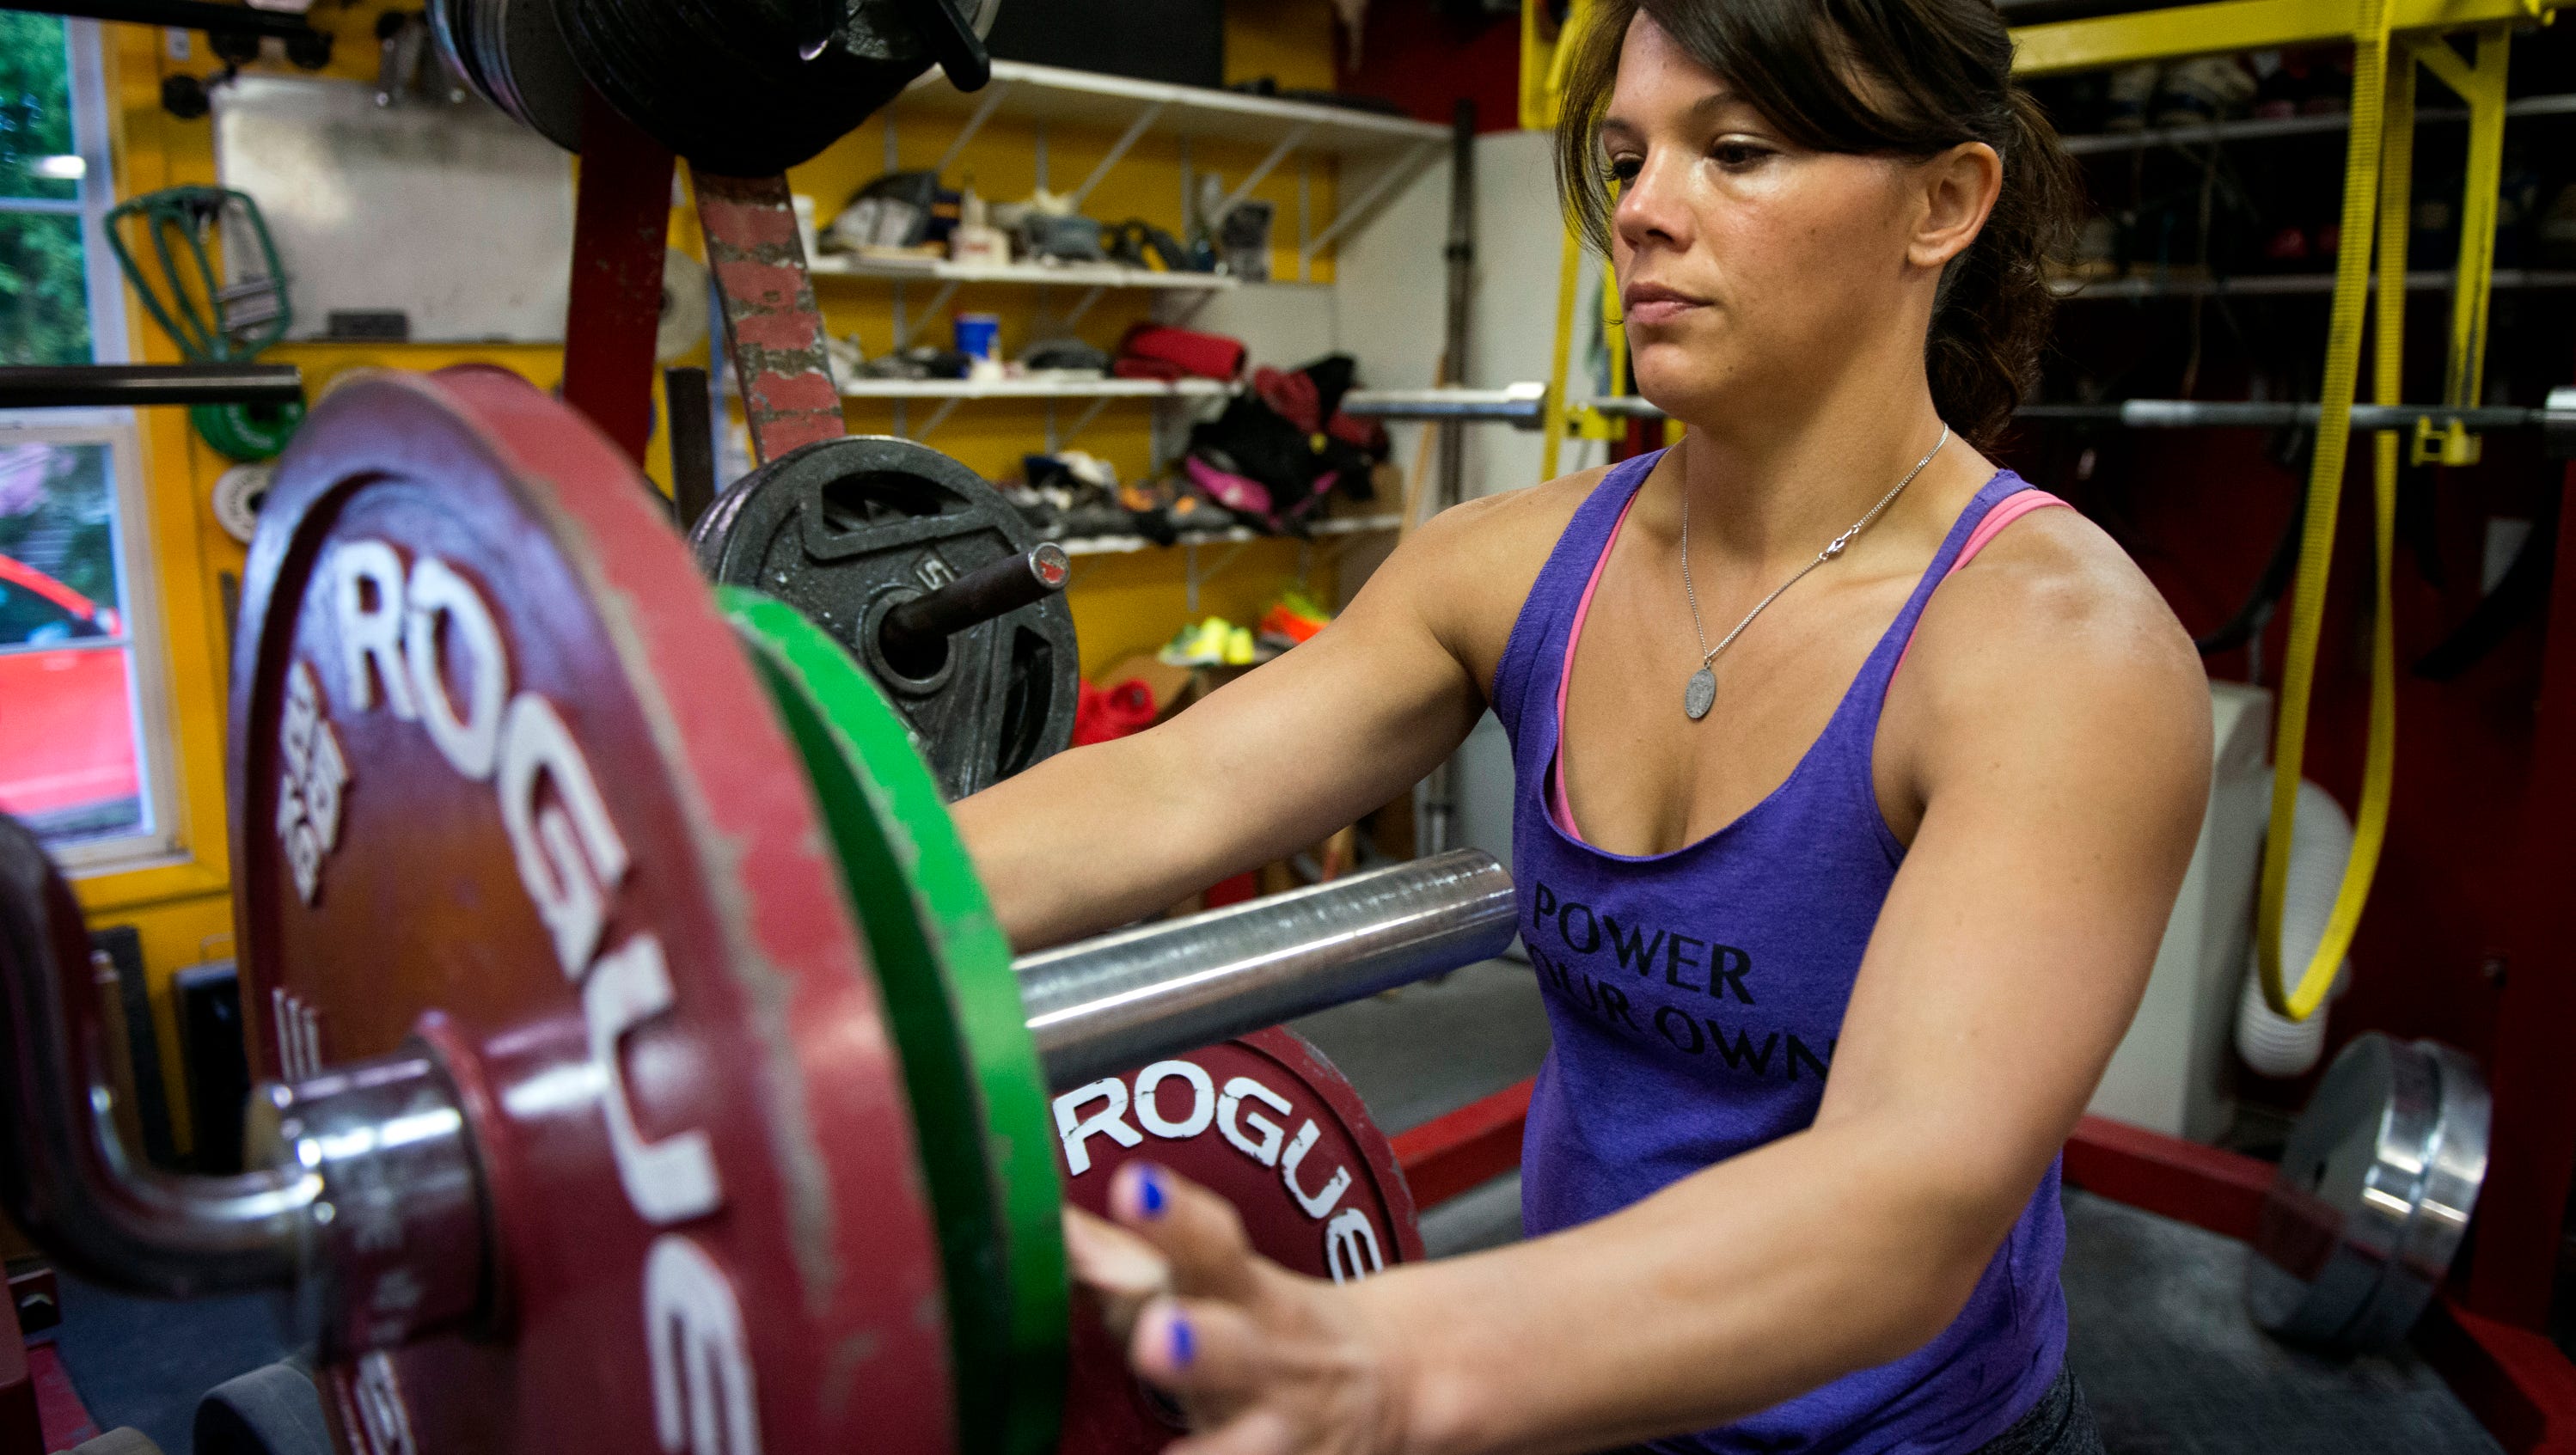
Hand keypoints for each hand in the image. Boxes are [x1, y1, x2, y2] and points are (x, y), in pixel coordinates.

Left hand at [1063, 1162, 1415, 1454]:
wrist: (1391, 1381)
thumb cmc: (1264, 1322)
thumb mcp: (1219, 1280)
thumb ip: (1135, 1253)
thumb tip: (1048, 1220)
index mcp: (1245, 1291)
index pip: (1212, 1245)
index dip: (1175, 1219)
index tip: (1134, 1188)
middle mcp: (1270, 1358)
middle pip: (1236, 1348)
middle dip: (1199, 1345)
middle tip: (1156, 1336)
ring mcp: (1284, 1430)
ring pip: (1250, 1445)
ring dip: (1217, 1451)